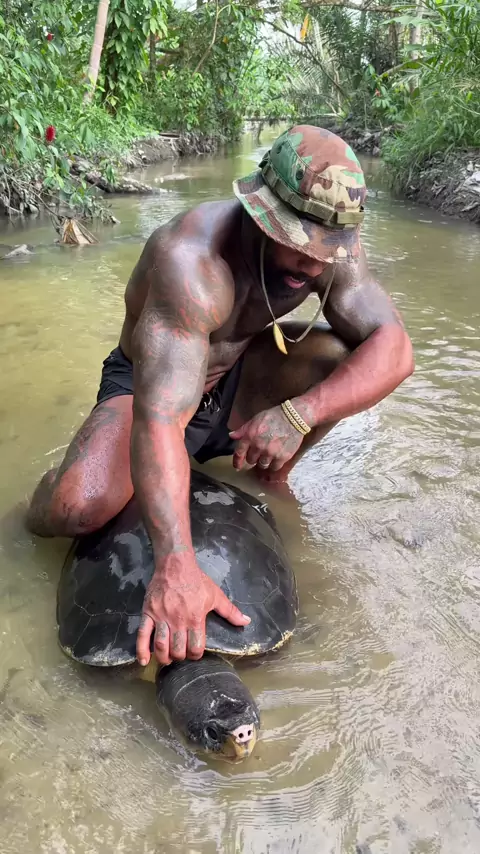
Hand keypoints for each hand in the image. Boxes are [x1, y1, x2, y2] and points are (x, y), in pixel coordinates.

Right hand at [136, 552, 249, 666]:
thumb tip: (247, 622)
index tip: (194, 653)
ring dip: (164, 657)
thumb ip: (230, 611)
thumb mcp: (216, 595)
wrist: (176, 565)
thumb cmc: (197, 581)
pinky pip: (143, 634)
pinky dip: (141, 650)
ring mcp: (161, 618)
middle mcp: (178, 621)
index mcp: (195, 619)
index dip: (196, 655)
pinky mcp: (148, 613)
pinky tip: (144, 661)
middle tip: (180, 655)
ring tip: (167, 659)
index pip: (195, 647)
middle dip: (180, 657)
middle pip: (178, 650)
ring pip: (161, 646)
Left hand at [229, 405, 303, 473]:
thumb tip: (232, 436)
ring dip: (264, 461)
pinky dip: (274, 464)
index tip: (237, 466)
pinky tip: (277, 457)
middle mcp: (259, 446)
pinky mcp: (282, 457)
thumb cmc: (274, 416)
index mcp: (250, 436)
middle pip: (251, 460)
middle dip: (254, 457)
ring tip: (269, 455)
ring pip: (262, 465)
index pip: (239, 453)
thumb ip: (243, 430)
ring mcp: (271, 453)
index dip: (237, 461)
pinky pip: (274, 467)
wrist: (294, 417)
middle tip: (260, 452)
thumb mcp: (255, 419)